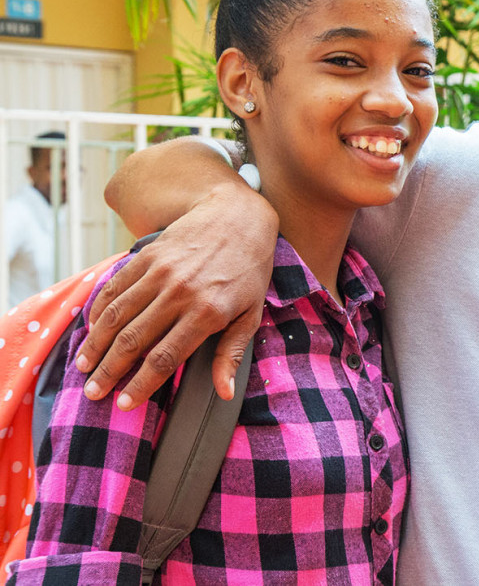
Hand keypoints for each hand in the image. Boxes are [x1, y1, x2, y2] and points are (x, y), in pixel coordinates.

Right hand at [77, 184, 277, 409]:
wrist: (238, 217)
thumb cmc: (248, 271)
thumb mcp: (250, 314)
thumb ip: (232, 354)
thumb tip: (225, 394)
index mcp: (206, 313)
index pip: (163, 359)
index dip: (140, 385)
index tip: (124, 404)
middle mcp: (179, 294)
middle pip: (132, 342)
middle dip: (109, 372)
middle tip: (93, 392)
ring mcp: (159, 273)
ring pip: (116, 316)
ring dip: (95, 345)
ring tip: (84, 366)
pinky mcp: (147, 256)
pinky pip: (115, 288)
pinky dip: (98, 311)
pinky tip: (90, 330)